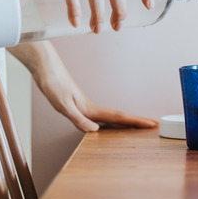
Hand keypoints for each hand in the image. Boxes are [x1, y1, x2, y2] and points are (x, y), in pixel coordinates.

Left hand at [7, 41, 157, 131]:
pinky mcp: (78, 104)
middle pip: (118, 117)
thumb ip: (78, 118)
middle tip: (153, 125)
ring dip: (124, 122)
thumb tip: (95, 131)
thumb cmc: (52, 83)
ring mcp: (85, 105)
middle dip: (136, 122)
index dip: (134, 121)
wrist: (45, 67)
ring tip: (137, 127)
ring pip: (110, 116)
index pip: (117, 117)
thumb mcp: (62, 104)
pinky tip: (107, 124)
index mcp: (90, 109)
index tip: (151, 124)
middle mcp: (90, 107)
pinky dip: (109, 121)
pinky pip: (100, 115)